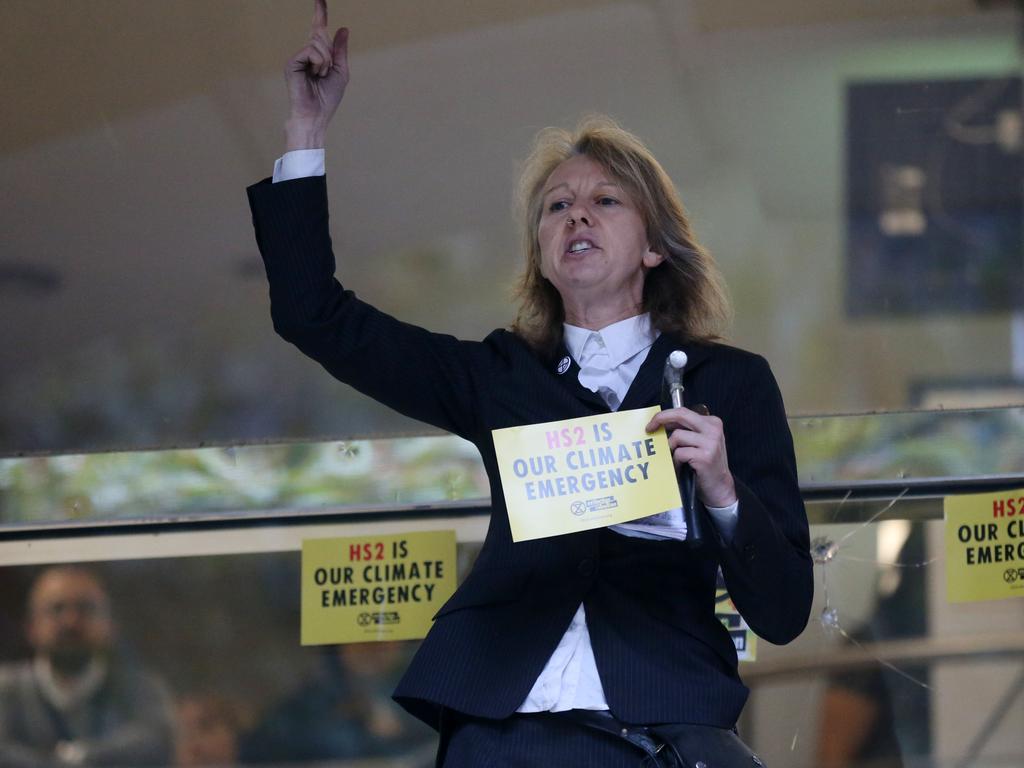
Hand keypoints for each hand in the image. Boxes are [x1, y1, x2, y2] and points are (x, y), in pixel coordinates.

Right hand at [284, 0, 349, 149]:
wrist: (316, 115)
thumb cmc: (327, 98)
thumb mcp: (341, 71)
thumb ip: (340, 50)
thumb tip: (342, 28)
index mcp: (317, 55)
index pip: (318, 29)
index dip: (320, 13)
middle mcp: (306, 54)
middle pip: (321, 35)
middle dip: (330, 54)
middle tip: (325, 73)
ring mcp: (298, 57)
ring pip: (318, 43)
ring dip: (326, 61)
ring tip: (319, 77)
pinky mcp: (292, 62)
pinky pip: (312, 51)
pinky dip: (319, 63)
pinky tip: (314, 76)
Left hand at [646, 407, 736, 507]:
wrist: (719, 486)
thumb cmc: (705, 463)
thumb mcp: (699, 441)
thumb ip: (685, 430)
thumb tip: (660, 422)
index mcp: (712, 422)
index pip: (683, 412)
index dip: (665, 415)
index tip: (652, 423)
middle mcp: (713, 429)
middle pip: (681, 415)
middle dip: (661, 419)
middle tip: (649, 429)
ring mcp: (710, 442)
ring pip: (677, 436)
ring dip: (671, 449)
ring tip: (676, 460)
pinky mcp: (705, 456)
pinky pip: (679, 453)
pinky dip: (675, 461)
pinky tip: (681, 467)